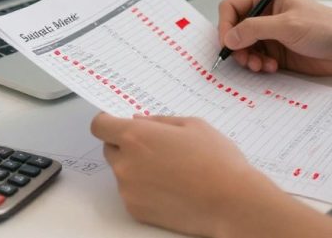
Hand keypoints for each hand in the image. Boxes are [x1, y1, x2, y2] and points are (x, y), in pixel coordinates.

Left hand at [90, 113, 286, 236]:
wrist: (231, 202)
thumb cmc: (216, 160)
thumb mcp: (192, 125)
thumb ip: (159, 121)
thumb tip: (138, 120)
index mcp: (136, 136)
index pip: (100, 125)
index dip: (108, 122)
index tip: (119, 123)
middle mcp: (125, 163)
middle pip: (109, 148)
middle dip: (125, 145)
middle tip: (155, 147)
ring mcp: (128, 189)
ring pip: (122, 172)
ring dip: (137, 167)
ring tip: (170, 170)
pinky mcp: (136, 210)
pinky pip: (132, 193)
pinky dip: (144, 189)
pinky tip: (170, 187)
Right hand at [218, 0, 331, 75]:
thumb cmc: (326, 26)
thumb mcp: (288, 25)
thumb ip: (255, 29)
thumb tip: (229, 37)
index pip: (231, 8)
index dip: (225, 25)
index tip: (228, 43)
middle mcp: (265, 15)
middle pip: (234, 30)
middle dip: (237, 47)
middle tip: (245, 59)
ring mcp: (270, 35)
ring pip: (243, 48)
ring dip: (248, 59)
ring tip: (260, 65)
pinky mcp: (276, 52)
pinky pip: (256, 60)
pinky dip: (259, 66)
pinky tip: (271, 67)